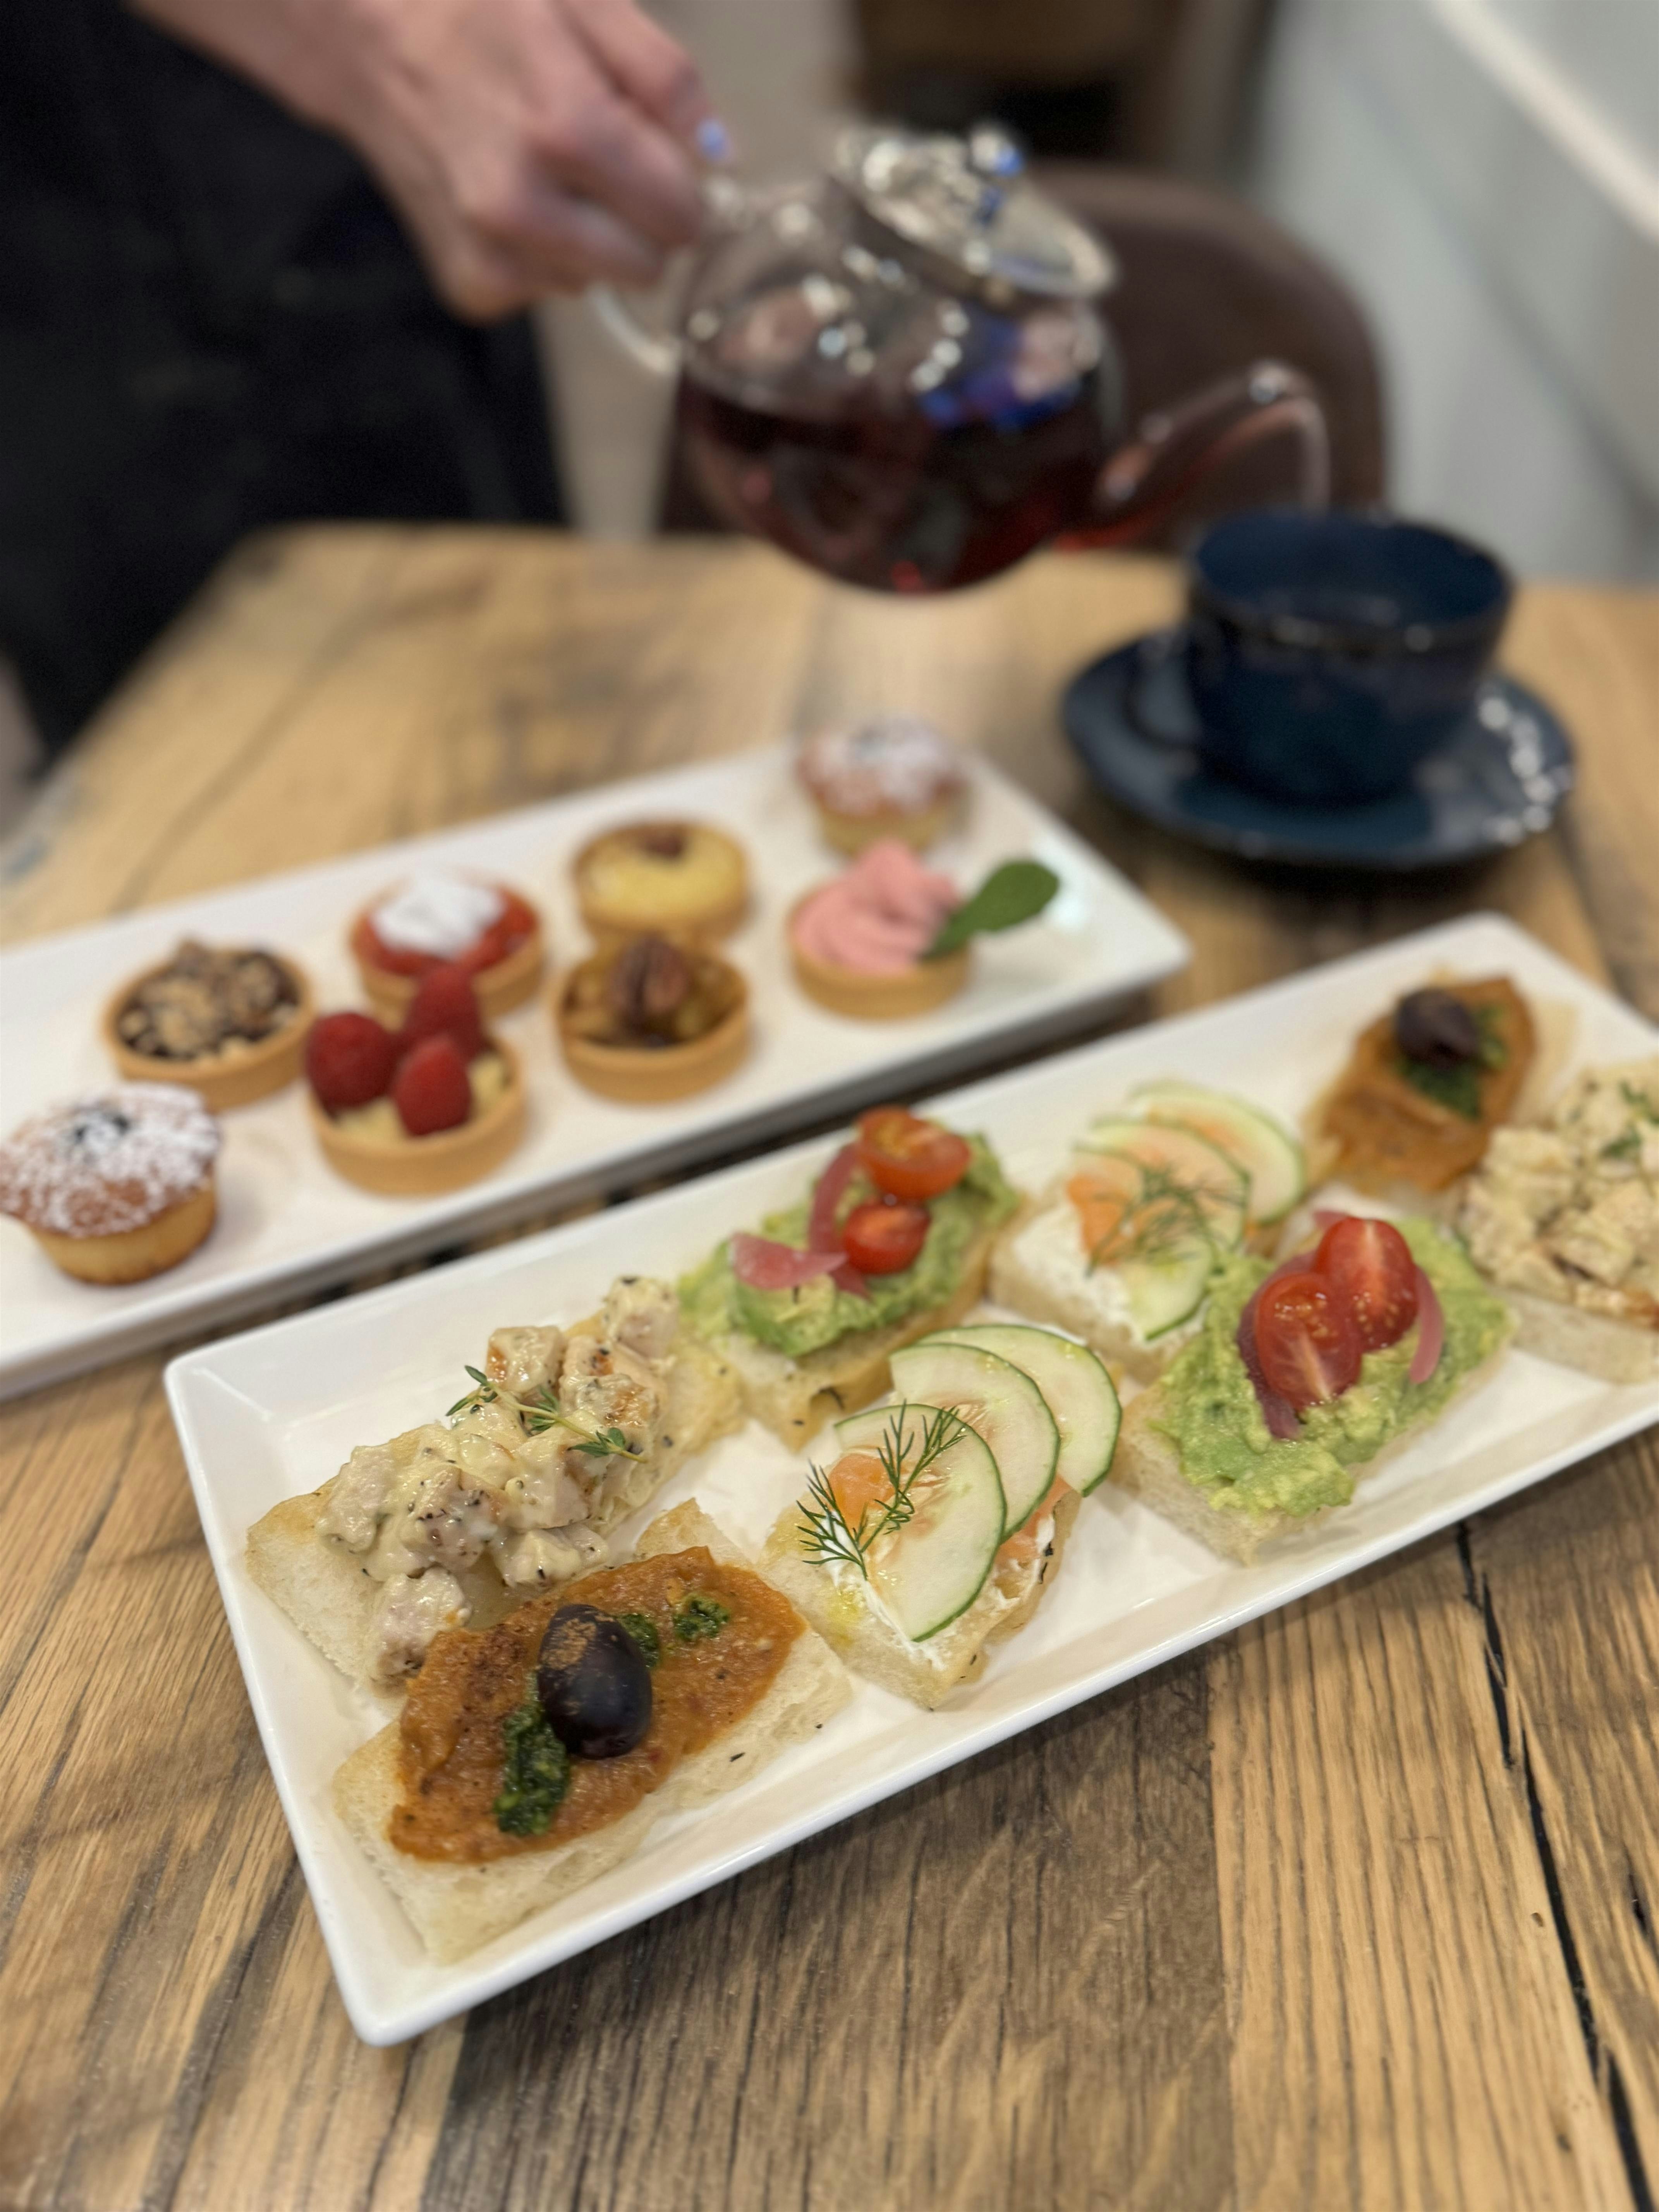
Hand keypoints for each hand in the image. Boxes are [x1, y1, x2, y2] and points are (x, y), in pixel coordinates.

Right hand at [131, 0, 720, 315]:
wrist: (367, 32)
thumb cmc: (480, 4)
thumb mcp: (585, 1)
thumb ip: (665, 79)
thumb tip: (720, 156)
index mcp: (568, 127)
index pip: (683, 217)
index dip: (683, 189)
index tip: (661, 162)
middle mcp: (524, 204)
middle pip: (647, 265)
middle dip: (640, 221)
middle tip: (600, 164)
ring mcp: (490, 251)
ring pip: (595, 280)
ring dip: (585, 235)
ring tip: (537, 164)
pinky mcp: (468, 281)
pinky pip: (542, 292)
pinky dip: (538, 256)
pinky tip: (506, 196)